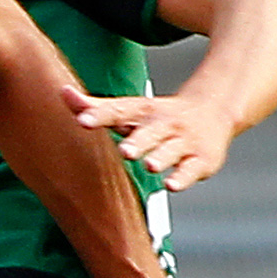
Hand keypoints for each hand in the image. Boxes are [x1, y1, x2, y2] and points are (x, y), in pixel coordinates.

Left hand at [60, 85, 238, 190]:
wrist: (214, 111)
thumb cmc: (158, 117)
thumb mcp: (129, 109)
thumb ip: (95, 106)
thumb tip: (62, 92)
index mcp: (142, 111)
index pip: (119, 111)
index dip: (99, 115)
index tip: (82, 120)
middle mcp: (163, 123)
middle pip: (148, 132)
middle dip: (137, 141)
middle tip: (125, 150)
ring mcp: (183, 141)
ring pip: (171, 150)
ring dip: (160, 157)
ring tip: (149, 165)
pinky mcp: (201, 160)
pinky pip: (191, 170)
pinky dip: (182, 178)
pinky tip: (170, 185)